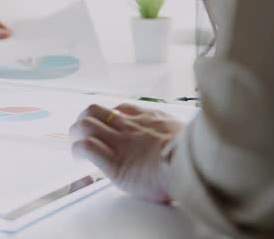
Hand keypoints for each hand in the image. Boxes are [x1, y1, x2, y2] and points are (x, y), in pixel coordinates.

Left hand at [70, 103, 184, 203]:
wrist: (192, 164)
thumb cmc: (197, 154)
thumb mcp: (190, 133)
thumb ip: (178, 133)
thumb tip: (188, 140)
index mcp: (149, 118)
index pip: (121, 109)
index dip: (109, 115)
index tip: (107, 124)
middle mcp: (130, 126)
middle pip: (95, 110)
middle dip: (84, 119)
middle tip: (82, 131)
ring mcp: (120, 142)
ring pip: (85, 125)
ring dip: (76, 132)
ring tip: (75, 142)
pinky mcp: (114, 163)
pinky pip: (86, 148)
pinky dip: (77, 150)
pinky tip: (78, 157)